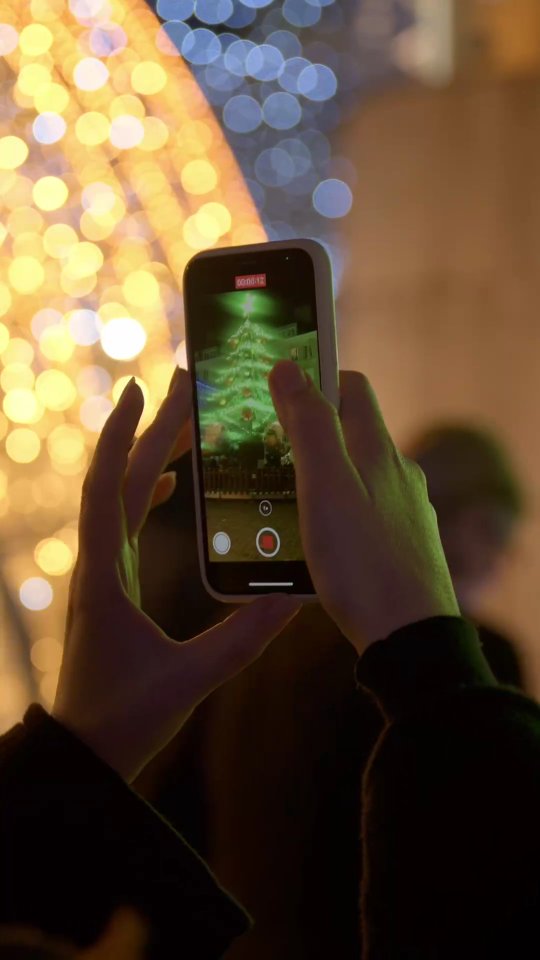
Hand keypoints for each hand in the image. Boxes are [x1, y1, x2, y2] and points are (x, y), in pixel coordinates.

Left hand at [53, 369, 299, 781]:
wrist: (86, 750)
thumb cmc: (124, 717)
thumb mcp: (189, 680)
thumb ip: (242, 639)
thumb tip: (292, 598)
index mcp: (106, 576)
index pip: (109, 489)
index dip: (124, 436)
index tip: (142, 391)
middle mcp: (99, 564)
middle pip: (121, 480)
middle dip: (151, 430)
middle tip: (185, 388)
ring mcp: (104, 572)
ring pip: (123, 497)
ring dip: (151, 455)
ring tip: (186, 423)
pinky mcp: (113, 584)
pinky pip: (127, 521)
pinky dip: (147, 489)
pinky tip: (171, 481)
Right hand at [268, 362, 458, 654]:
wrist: (408, 637)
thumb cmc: (363, 562)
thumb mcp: (324, 486)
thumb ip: (308, 425)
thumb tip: (289, 368)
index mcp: (377, 451)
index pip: (352, 388)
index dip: (316, 379)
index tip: (280, 388)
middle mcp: (397, 475)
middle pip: (351, 434)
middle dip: (309, 433)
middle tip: (266, 448)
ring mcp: (403, 512)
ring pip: (355, 478)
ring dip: (319, 479)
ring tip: (280, 500)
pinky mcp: (400, 547)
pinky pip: (362, 517)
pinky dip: (335, 515)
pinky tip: (314, 542)